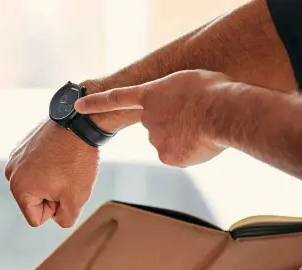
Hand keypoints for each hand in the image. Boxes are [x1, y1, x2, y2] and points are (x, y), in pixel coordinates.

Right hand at [4, 119, 99, 227]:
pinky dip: (47, 165)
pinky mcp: (22, 147)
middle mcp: (10, 174)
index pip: (36, 219)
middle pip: (33, 201)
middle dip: (51, 194)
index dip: (55, 209)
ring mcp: (14, 158)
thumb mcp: (77, 199)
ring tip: (62, 164)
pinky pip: (35, 167)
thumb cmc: (76, 160)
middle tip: (65, 176)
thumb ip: (65, 219)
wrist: (78, 123)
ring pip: (35, 184)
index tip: (64, 189)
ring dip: (49, 180)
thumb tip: (58, 217)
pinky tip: (58, 154)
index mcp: (19, 189)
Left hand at [75, 70, 230, 167]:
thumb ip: (171, 95)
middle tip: (194, 116)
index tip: (78, 105)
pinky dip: (191, 151)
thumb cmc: (213, 91)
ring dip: (185, 137)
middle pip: (157, 125)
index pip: (116, 98)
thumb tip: (172, 112)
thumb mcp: (187, 81)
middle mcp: (148, 118)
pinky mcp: (166, 156)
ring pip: (169, 141)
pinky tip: (203, 140)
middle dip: (173, 124)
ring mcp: (155, 139)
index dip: (96, 102)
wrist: (223, 111)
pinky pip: (178, 155)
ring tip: (203, 126)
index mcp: (151, 94)